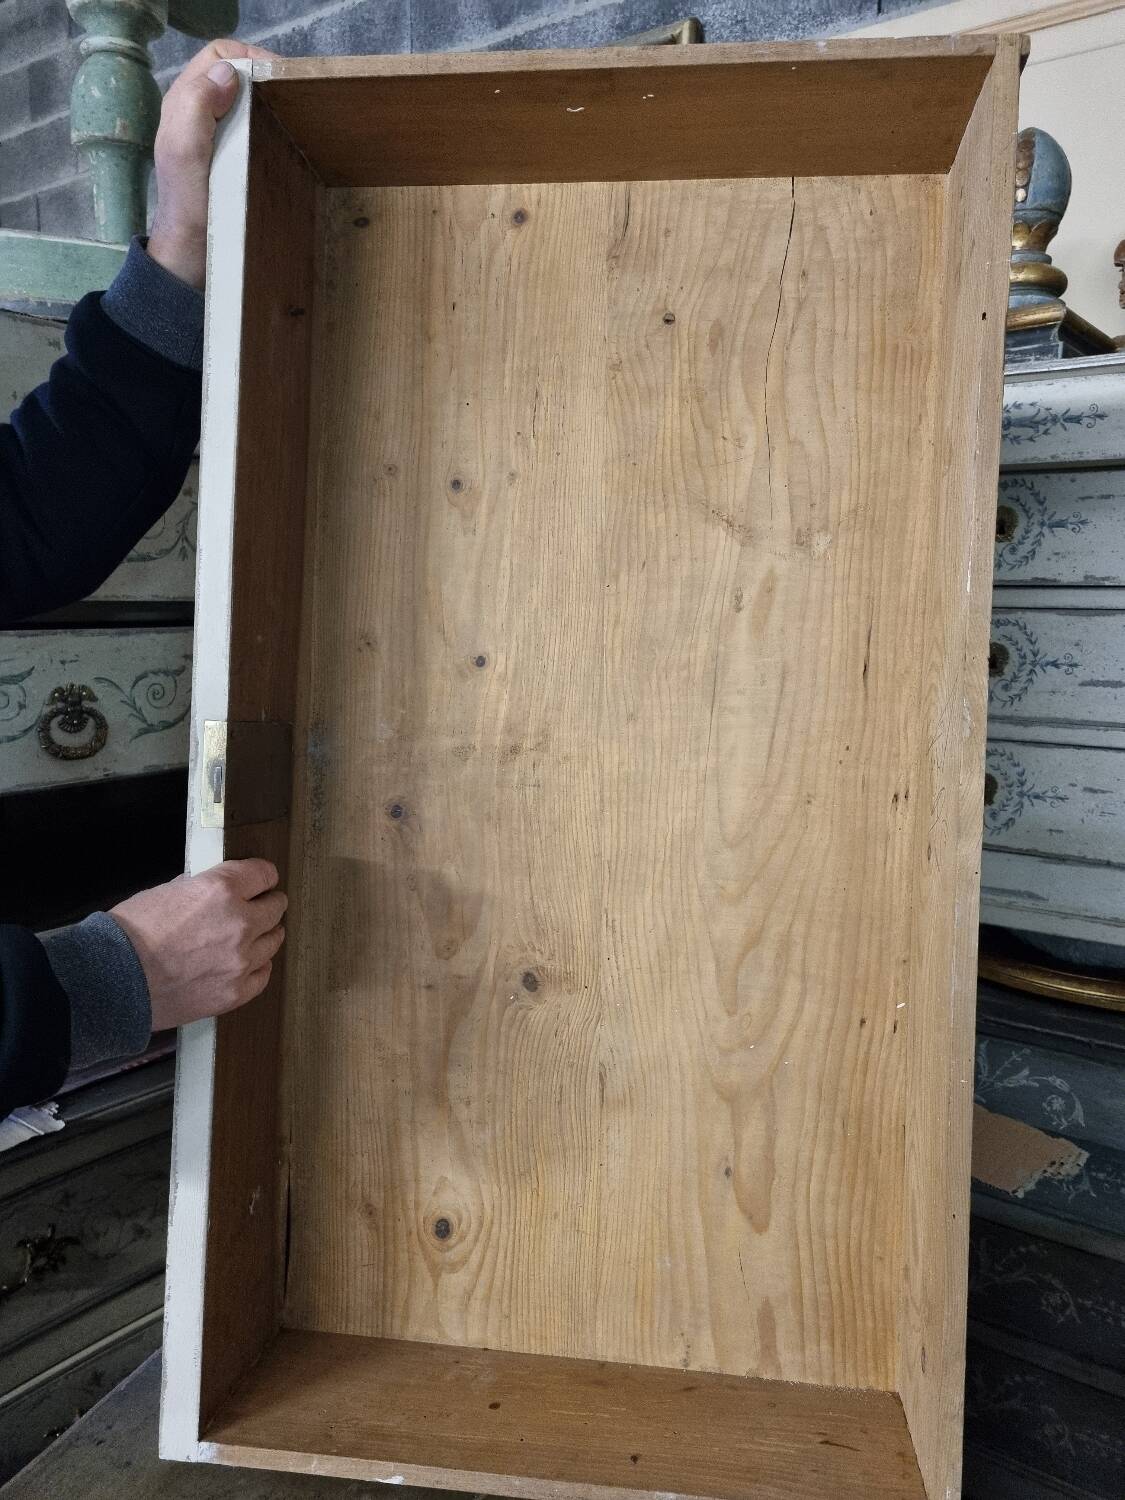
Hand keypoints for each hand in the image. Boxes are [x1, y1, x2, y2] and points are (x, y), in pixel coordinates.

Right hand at [110, 859, 286, 1030]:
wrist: (112, 982)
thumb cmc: (129, 935)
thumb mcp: (165, 891)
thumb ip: (200, 889)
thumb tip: (215, 892)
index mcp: (221, 890)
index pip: (264, 874)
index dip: (262, 876)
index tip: (262, 880)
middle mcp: (239, 922)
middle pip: (276, 906)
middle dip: (267, 903)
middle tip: (259, 906)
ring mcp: (241, 960)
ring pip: (274, 940)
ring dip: (264, 934)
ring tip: (251, 936)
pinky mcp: (235, 992)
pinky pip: (263, 974)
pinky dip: (257, 966)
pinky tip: (247, 963)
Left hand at [147, 39, 275, 289]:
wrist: (192, 259)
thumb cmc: (190, 210)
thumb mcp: (185, 153)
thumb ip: (197, 107)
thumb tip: (228, 73)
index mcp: (185, 103)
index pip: (219, 55)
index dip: (250, 58)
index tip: (280, 81)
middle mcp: (199, 114)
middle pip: (236, 73)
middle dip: (266, 77)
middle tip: (294, 99)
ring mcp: (216, 137)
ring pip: (247, 99)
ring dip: (272, 101)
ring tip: (295, 117)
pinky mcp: (231, 159)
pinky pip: (253, 126)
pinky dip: (272, 125)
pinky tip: (286, 141)